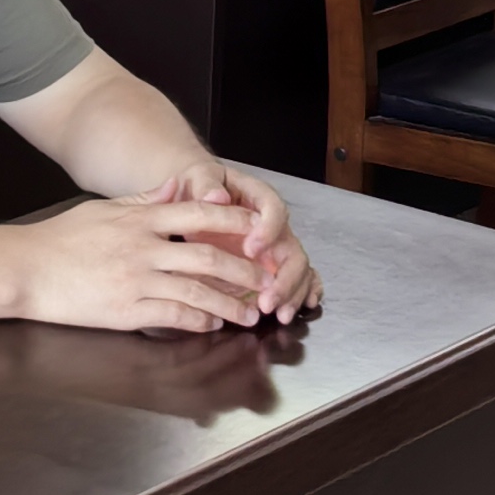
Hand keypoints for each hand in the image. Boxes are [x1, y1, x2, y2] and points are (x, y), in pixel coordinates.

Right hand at [18, 184, 295, 334]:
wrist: (25, 269)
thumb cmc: (60, 239)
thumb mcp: (103, 208)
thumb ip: (142, 199)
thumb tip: (175, 186)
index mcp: (140, 219)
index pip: (199, 214)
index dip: (235, 222)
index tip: (259, 229)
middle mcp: (144, 247)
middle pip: (208, 256)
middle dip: (244, 270)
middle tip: (267, 279)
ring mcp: (136, 281)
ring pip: (197, 292)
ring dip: (229, 304)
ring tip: (249, 313)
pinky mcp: (126, 311)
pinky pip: (173, 316)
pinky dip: (198, 321)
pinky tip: (212, 325)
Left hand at [147, 159, 317, 320]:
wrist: (194, 197)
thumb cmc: (197, 186)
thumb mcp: (195, 177)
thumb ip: (205, 185)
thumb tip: (216, 197)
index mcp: (257, 196)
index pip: (274, 209)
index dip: (268, 230)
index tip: (250, 249)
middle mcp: (272, 223)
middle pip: (292, 248)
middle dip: (285, 278)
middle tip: (267, 301)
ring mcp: (275, 246)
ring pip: (297, 269)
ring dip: (292, 293)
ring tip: (281, 316)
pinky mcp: (270, 264)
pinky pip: (295, 279)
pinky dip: (300, 293)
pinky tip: (296, 310)